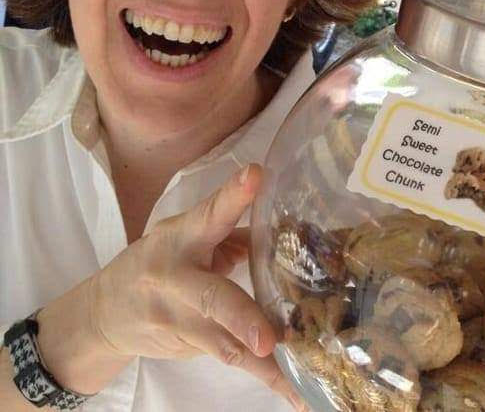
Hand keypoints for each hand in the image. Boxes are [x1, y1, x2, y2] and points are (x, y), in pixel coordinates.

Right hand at [37, 164, 306, 410]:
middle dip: (241, 318)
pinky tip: (295, 394)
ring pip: (224, 342)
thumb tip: (285, 227)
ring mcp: (181, 320)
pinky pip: (232, 360)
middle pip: (212, 297)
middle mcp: (178, 279)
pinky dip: (266, 378)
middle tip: (268, 338)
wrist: (105, 313)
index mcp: (182, 238)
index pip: (209, 213)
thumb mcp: (186, 234)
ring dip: (263, 364)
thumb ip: (232, 230)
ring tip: (298, 383)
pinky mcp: (189, 346)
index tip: (255, 176)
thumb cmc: (160, 261)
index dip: (232, 196)